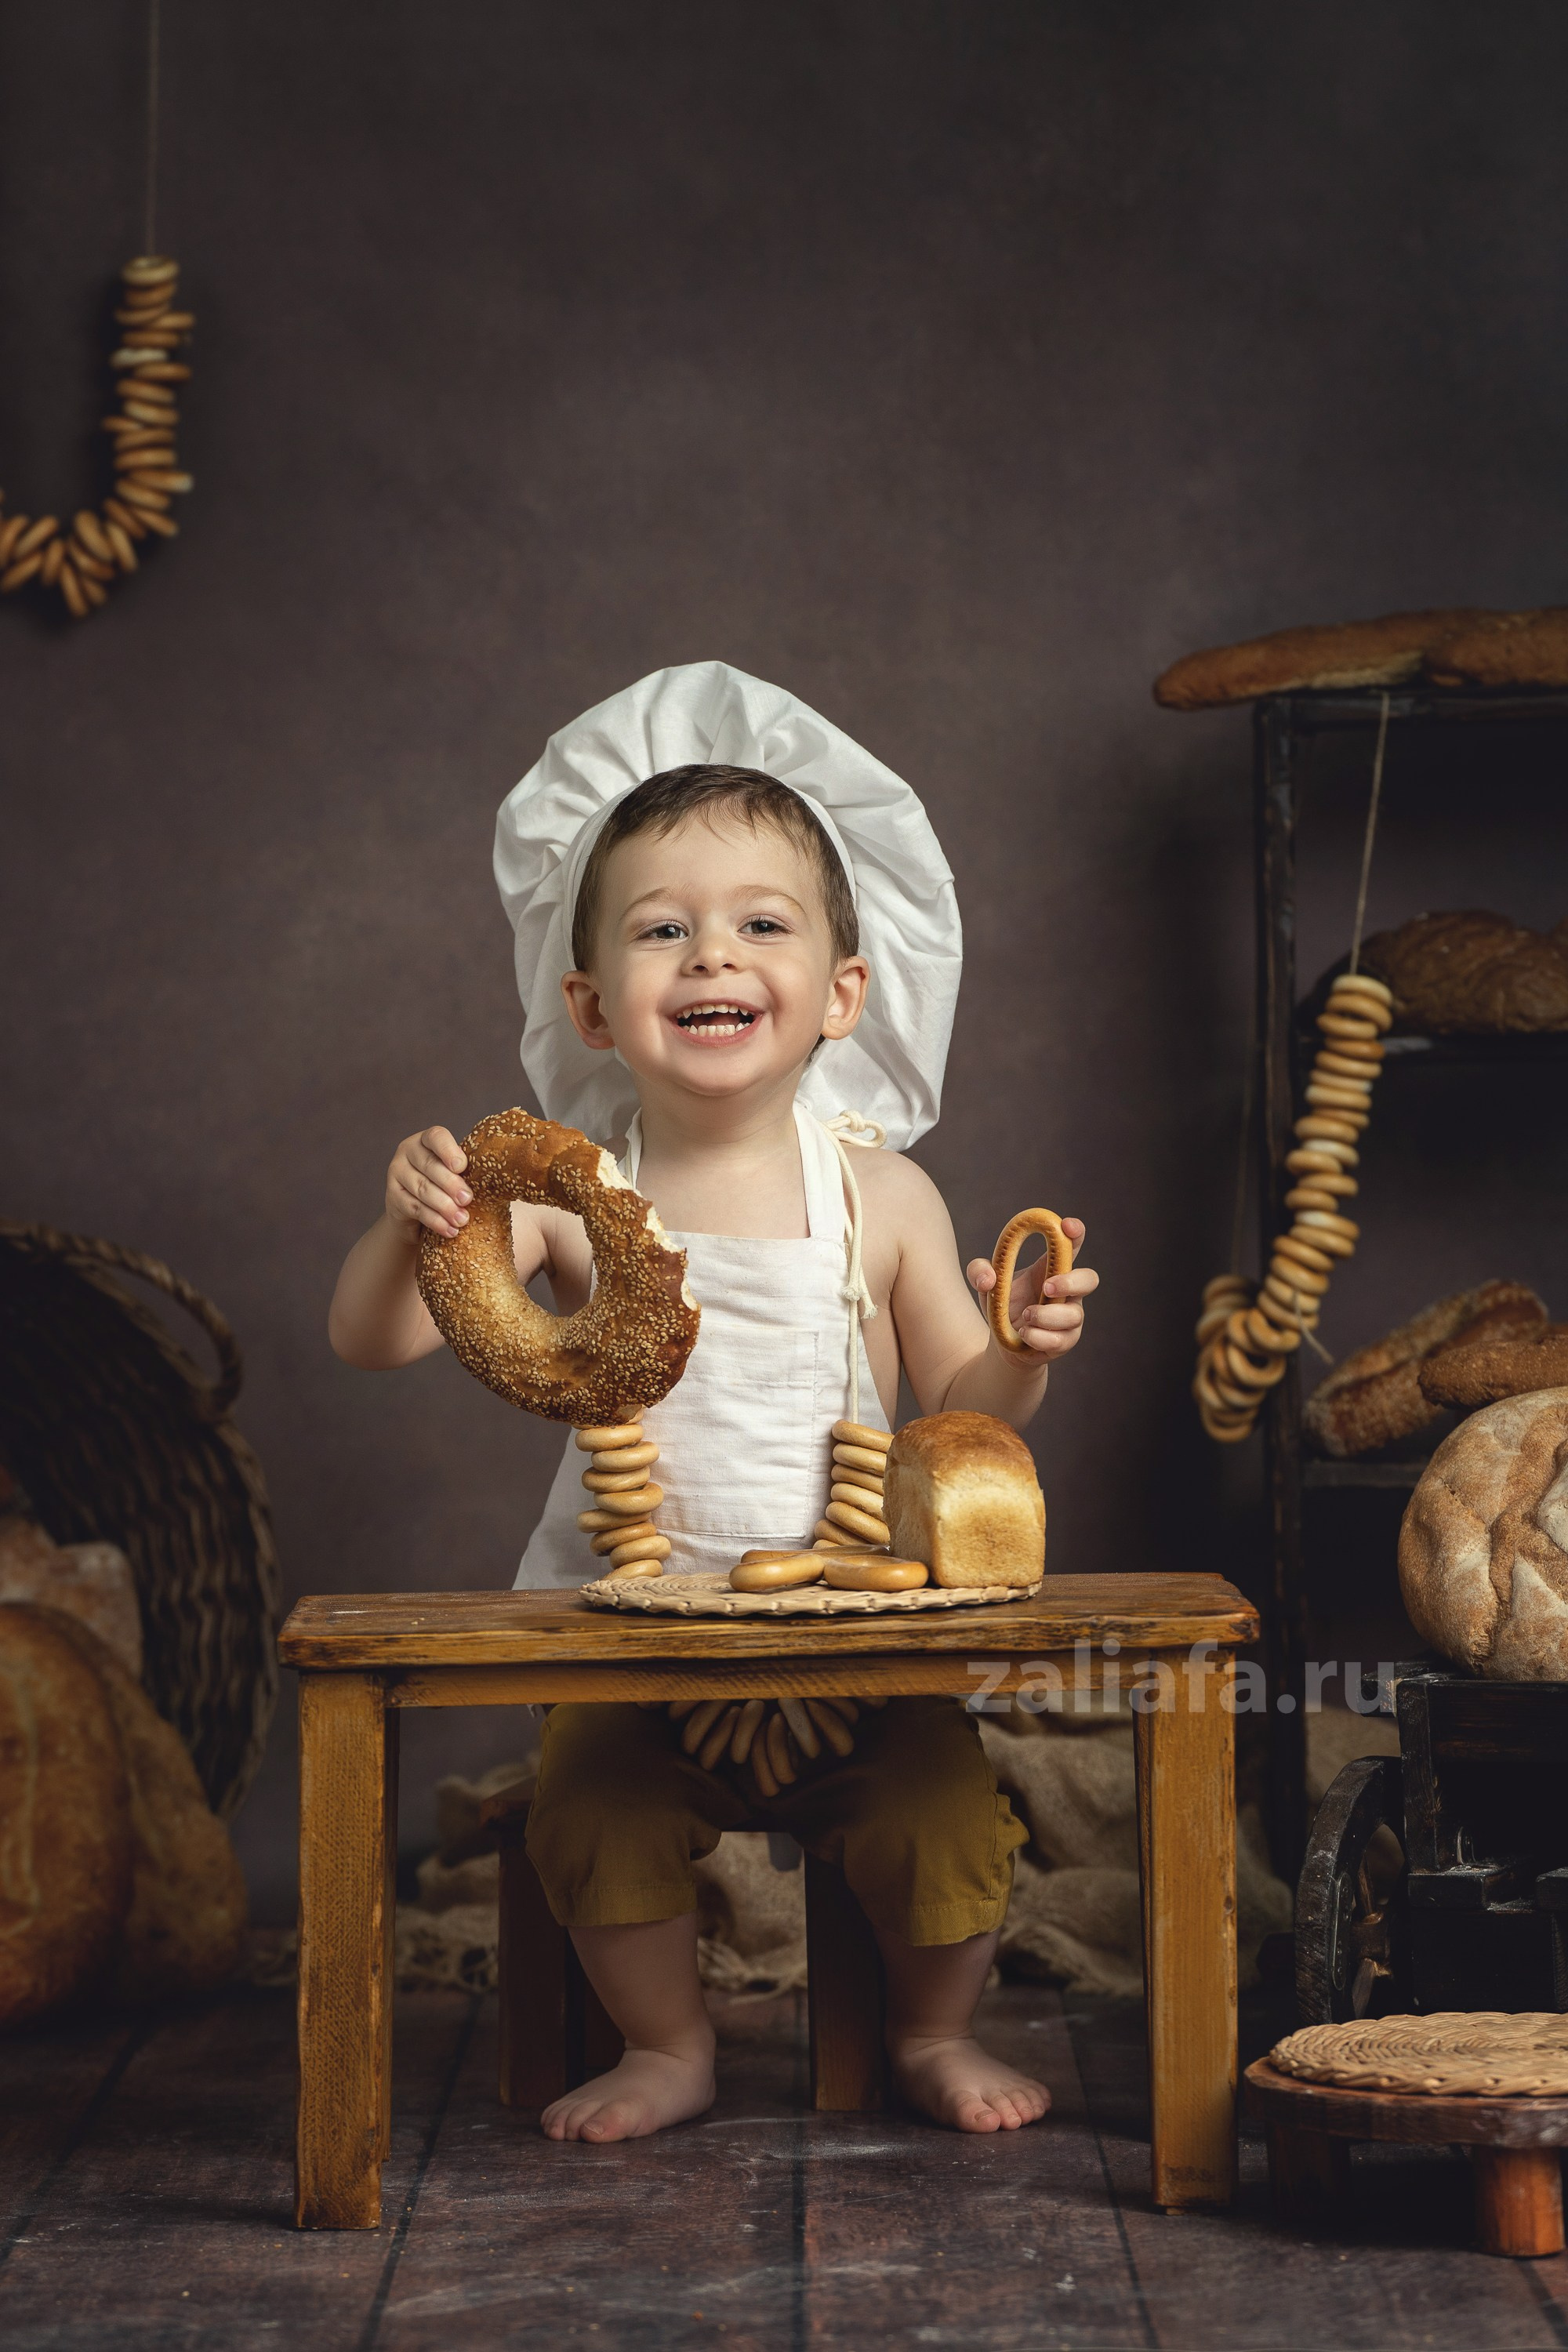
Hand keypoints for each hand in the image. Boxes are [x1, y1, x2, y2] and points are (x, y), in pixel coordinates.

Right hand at [386, 1126, 470, 1239]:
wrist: (415, 1211)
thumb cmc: (445, 1186)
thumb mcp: (455, 1173)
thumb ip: (467, 1171)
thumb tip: (498, 1179)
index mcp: (427, 1140)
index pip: (436, 1137)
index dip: (448, 1150)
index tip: (462, 1167)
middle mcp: (408, 1151)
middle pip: (430, 1166)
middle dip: (451, 1184)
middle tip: (468, 1200)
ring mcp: (396, 1172)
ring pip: (422, 1189)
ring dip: (445, 1206)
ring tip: (462, 1220)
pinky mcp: (392, 1196)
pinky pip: (415, 1208)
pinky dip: (435, 1221)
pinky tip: (450, 1230)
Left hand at [967, 1218, 1097, 1367]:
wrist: (1004, 1345)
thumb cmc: (1003, 1307)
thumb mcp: (986, 1286)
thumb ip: (979, 1271)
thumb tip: (988, 1278)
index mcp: (1051, 1269)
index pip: (1071, 1245)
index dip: (1075, 1233)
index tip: (1067, 1226)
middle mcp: (1067, 1292)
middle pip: (1089, 1279)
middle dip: (1071, 1282)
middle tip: (1046, 1287)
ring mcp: (1070, 1318)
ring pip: (1073, 1315)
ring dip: (1045, 1315)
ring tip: (1025, 1317)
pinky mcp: (1065, 1341)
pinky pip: (1060, 1340)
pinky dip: (1039, 1337)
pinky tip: (1024, 1334)